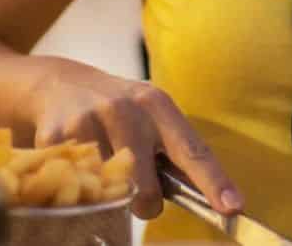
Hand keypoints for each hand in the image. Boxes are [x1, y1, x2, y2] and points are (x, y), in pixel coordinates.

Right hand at [27, 58, 241, 220]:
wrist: (62, 84)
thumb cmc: (121, 111)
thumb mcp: (153, 118)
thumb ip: (175, 152)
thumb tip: (215, 198)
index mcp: (158, 106)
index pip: (193, 151)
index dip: (215, 182)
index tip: (234, 207)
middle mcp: (126, 110)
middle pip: (145, 188)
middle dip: (145, 201)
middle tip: (136, 188)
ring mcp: (89, 122)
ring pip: (110, 193)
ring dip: (111, 196)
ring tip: (104, 171)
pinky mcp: (57, 137)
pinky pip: (76, 187)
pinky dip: (79, 187)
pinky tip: (77, 164)